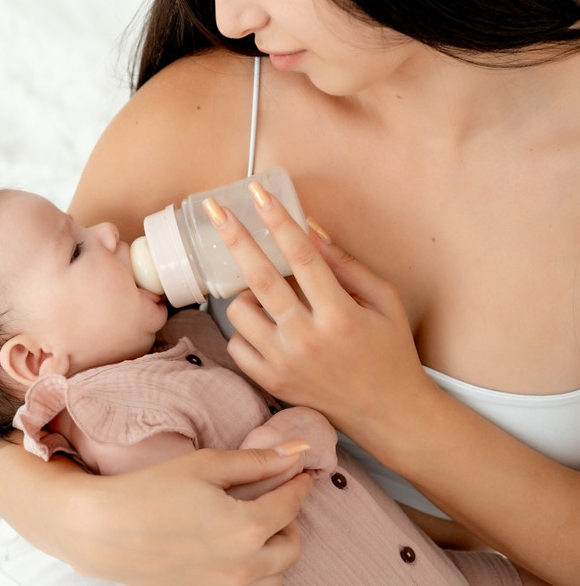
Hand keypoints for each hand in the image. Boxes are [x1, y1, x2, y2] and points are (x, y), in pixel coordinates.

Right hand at [63, 448, 312, 584]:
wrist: (101, 530)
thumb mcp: (206, 465)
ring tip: (255, 523)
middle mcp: (243, 565)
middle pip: (291, 547)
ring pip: (274, 574)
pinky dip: (251, 566)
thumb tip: (297, 452)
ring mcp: (223, 585)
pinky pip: (245, 585)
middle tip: (276, 496)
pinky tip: (230, 543)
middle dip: (290, 520)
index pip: (290, 505)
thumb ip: (256, 461)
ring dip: (274, 549)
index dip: (298, 484)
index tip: (301, 471)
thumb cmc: (150, 490)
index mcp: (247, 528)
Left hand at [202, 189, 430, 436]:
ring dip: (246, 292)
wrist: (390, 414)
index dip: (279, 220)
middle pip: (260, 278)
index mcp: (341, 315)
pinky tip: (264, 323)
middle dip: (235, 238)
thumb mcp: (384, 301)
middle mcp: (308, 339)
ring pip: (239, 311)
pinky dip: (244, 329)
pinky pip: (236, 345)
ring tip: (266, 293)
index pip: (302, 257)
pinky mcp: (271, 383)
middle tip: (216, 210)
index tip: (259, 192)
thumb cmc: (390, 351)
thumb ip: (346, 264)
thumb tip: (309, 227)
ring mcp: (285, 364)